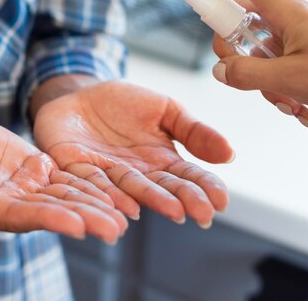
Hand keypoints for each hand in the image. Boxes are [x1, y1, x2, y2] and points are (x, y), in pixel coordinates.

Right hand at [0, 106, 126, 242]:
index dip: (48, 219)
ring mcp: (22, 188)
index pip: (18, 216)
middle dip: (83, 220)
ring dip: (93, 207)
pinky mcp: (34, 170)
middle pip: (49, 212)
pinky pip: (64, 180)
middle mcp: (6, 203)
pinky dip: (88, 186)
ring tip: (125, 217)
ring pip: (63, 198)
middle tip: (117, 229)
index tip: (78, 225)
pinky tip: (113, 192)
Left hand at [33, 81, 232, 227]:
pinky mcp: (77, 168)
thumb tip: (230, 154)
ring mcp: (108, 174)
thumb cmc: (124, 104)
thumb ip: (194, 131)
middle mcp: (137, 173)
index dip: (205, 188)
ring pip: (131, 190)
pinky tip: (127, 206)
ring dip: (153, 202)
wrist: (79, 94)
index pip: (187, 176)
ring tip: (174, 212)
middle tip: (204, 214)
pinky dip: (110, 195)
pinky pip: (94, 182)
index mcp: (161, 161)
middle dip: (185, 200)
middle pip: (163, 188)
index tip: (221, 200)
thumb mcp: (165, 109)